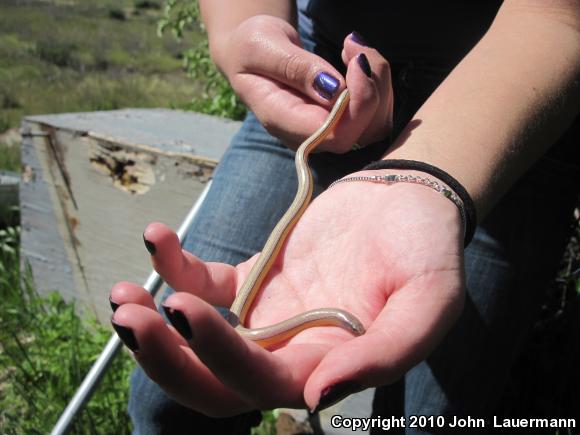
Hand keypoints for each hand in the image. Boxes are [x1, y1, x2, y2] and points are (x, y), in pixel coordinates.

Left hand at [110, 171, 464, 415]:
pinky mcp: (254, 279)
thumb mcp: (429, 301)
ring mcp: (266, 315)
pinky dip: (176, 265)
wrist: (407, 198)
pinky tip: (157, 238)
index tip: (182, 309)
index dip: (217, 358)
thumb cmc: (425, 248)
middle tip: (128, 318)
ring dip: (155, 321)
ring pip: (199, 338)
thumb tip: (320, 396)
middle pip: (214, 379)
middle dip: (166, 359)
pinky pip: (206, 281)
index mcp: (327, 365)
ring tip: (122, 294)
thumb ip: (384, 354)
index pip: (260, 383)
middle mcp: (289, 350)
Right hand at [212, 15, 392, 151]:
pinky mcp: (340, 120)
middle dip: (373, 87)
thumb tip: (334, 89)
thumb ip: (295, 68)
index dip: (359, 106)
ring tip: (353, 46)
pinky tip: (355, 58)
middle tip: (353, 45)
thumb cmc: (250, 48)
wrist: (251, 54)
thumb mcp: (261, 47)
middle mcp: (308, 135)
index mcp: (283, 121)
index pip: (336, 135)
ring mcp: (326, 131)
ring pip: (376, 123)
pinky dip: (375, 79)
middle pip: (363, 133)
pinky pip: (375, 110)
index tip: (356, 64)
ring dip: (378, 80)